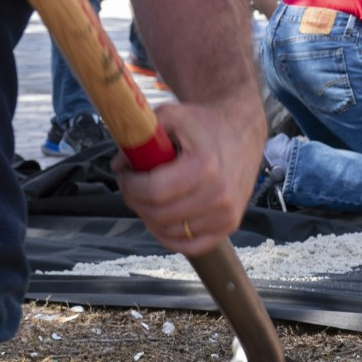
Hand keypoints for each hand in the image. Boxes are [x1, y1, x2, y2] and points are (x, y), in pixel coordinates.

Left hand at [113, 96, 265, 255]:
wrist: (242, 129)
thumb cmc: (205, 123)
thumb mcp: (170, 115)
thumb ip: (139, 137)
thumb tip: (119, 166)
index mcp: (204, 167)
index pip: (152, 192)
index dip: (130, 185)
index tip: (126, 174)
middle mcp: (219, 195)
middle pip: (158, 214)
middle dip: (136, 200)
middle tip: (134, 185)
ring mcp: (226, 214)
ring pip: (170, 232)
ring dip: (150, 217)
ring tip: (151, 198)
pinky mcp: (230, 224)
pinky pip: (191, 245)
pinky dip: (170, 237)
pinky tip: (162, 220)